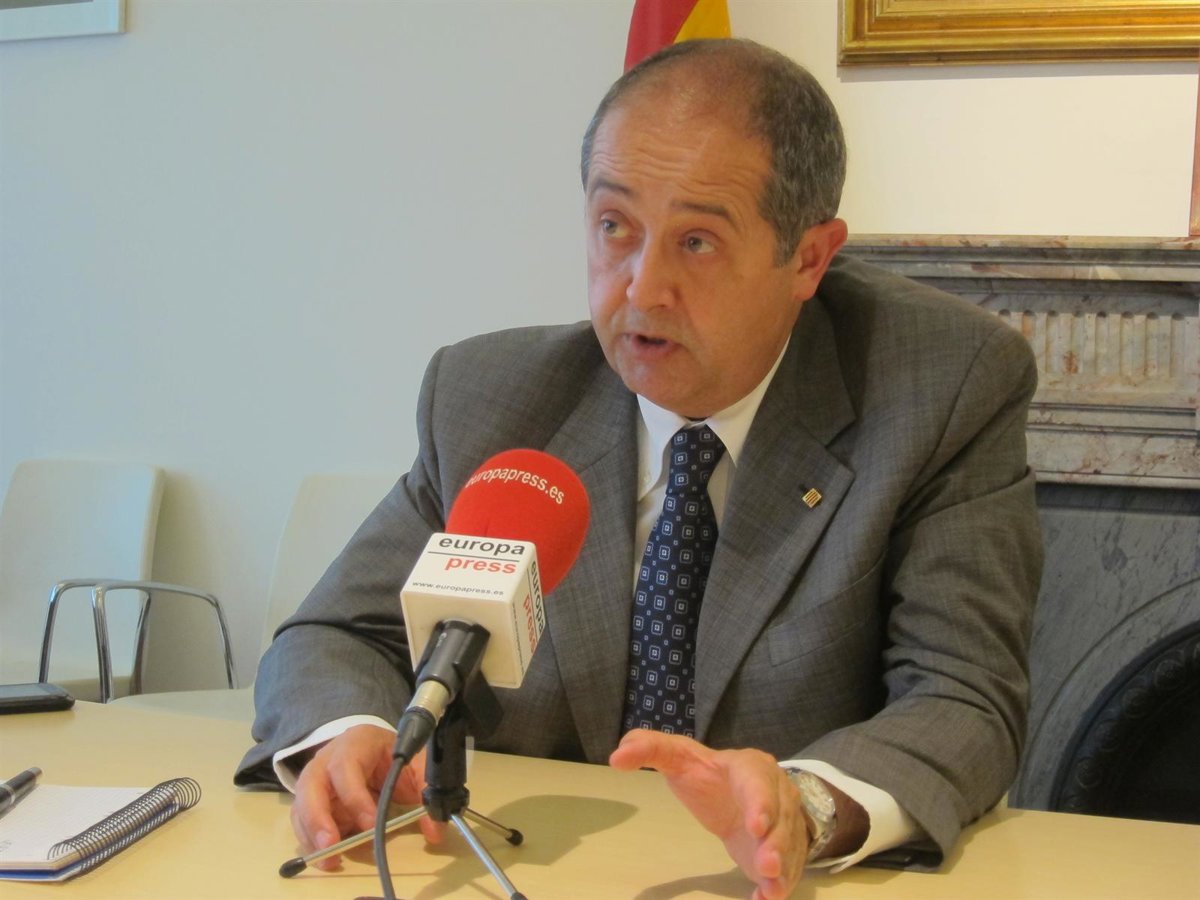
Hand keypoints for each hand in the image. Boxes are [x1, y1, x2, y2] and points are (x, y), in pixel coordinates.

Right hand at [290, 724, 442, 869]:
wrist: (380, 748)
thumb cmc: (395, 754)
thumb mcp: (416, 764)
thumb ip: (427, 790)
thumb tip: (435, 829)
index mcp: (356, 742)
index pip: (346, 766)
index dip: (354, 796)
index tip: (370, 823)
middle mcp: (328, 758)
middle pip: (311, 784)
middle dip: (318, 817)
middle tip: (331, 844)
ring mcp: (316, 779)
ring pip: (301, 804)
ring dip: (311, 834)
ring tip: (328, 859)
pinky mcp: (312, 800)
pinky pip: (303, 820)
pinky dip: (311, 840)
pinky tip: (326, 857)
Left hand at [610, 730, 807, 899]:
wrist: (736, 792)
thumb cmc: (706, 774)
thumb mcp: (677, 756)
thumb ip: (649, 749)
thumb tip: (616, 757)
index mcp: (750, 766)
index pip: (757, 781)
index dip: (760, 802)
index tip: (755, 826)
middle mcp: (776, 792)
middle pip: (781, 817)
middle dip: (776, 842)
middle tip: (766, 866)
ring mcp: (784, 822)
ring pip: (789, 846)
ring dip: (783, 869)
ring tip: (772, 891)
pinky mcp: (784, 850)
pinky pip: (789, 867)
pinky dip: (780, 885)